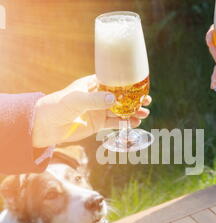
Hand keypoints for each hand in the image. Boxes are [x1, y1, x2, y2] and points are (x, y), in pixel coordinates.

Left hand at [32, 75, 150, 147]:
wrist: (47, 126)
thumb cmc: (58, 106)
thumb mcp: (76, 100)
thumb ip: (95, 100)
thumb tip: (115, 99)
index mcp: (93, 84)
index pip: (114, 81)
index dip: (128, 83)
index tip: (141, 85)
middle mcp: (98, 96)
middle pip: (121, 96)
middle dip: (134, 99)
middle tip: (146, 101)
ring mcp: (99, 110)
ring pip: (120, 110)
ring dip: (132, 112)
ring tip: (144, 114)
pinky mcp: (98, 123)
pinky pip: (115, 123)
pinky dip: (125, 123)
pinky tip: (135, 123)